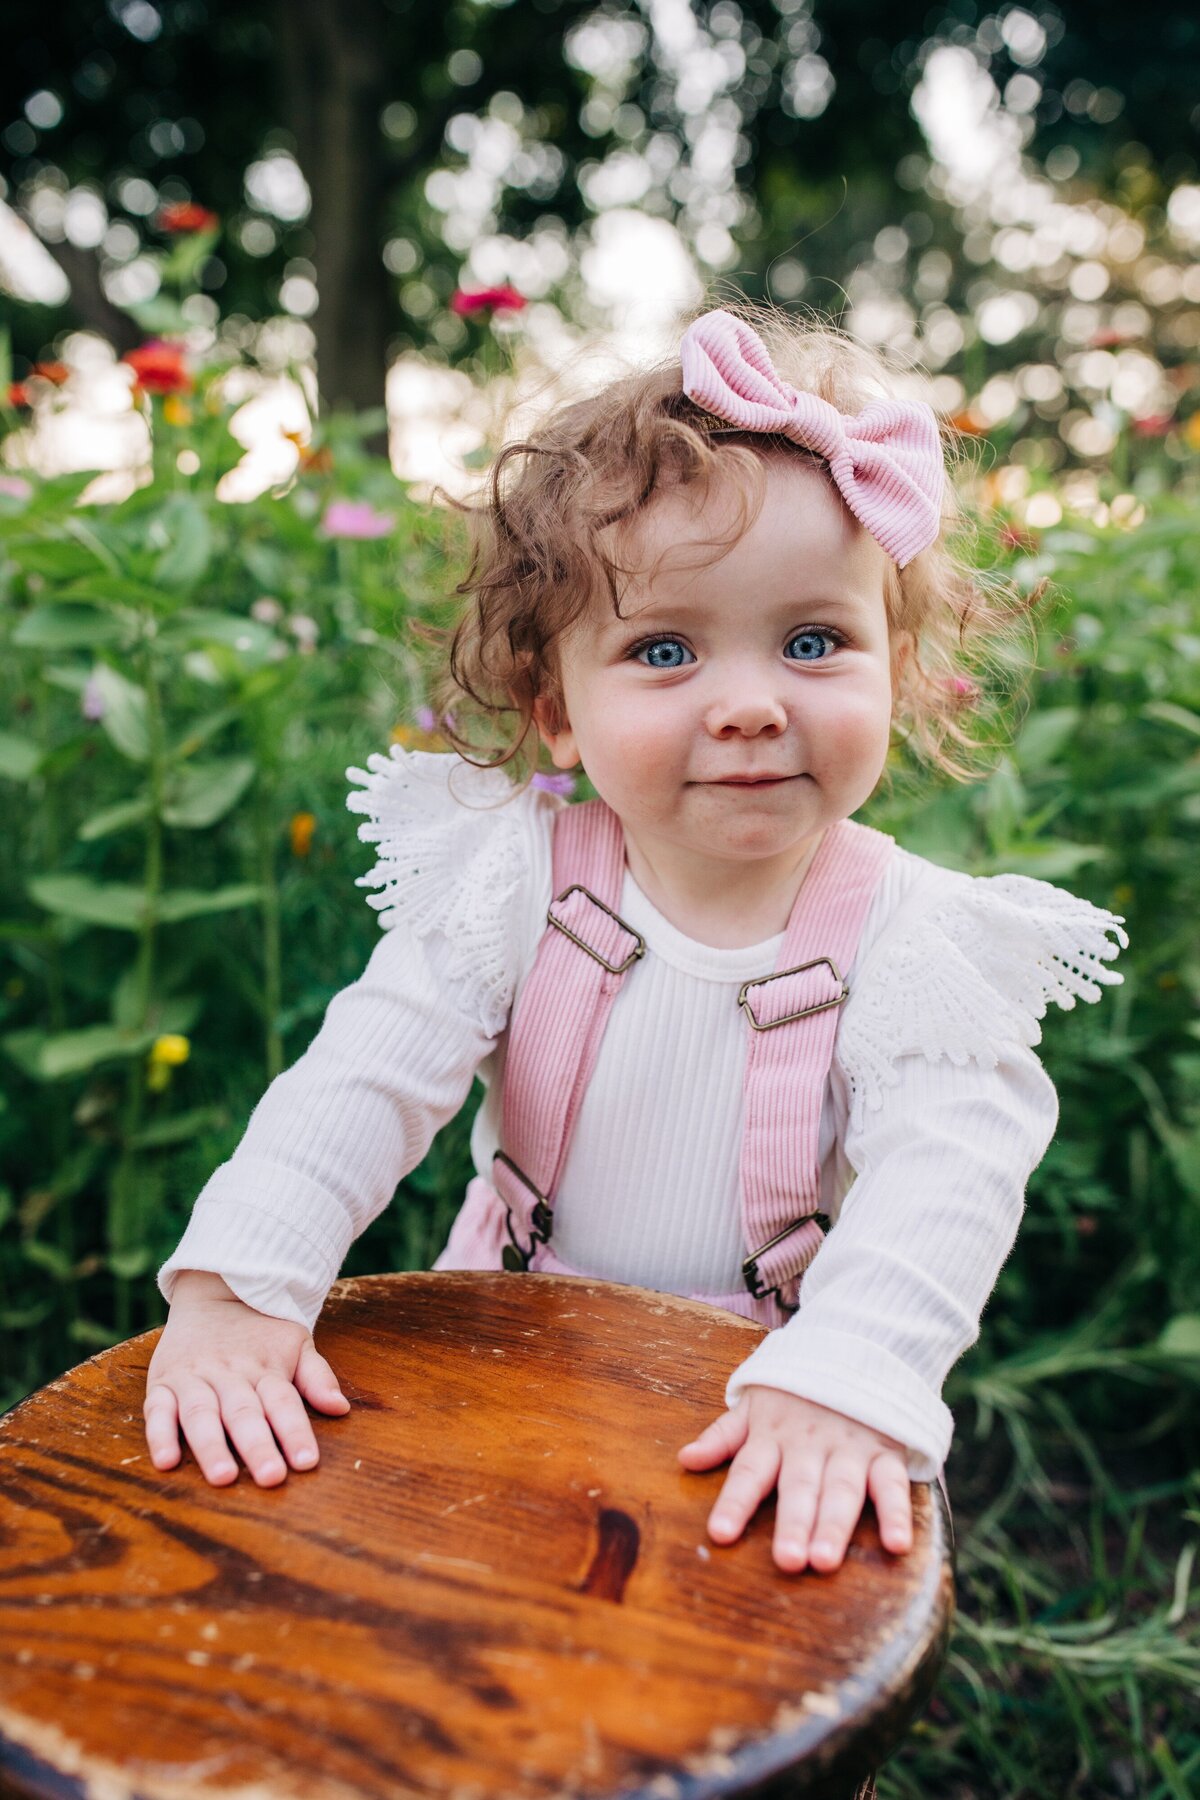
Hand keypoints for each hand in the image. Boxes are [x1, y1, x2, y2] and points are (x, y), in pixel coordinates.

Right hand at [143, 1271, 350, 1486]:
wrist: (217, 1288)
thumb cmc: (262, 1329)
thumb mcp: (296, 1342)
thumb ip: (317, 1376)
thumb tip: (341, 1407)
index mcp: (266, 1368)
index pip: (283, 1402)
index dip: (295, 1432)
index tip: (306, 1463)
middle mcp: (230, 1374)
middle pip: (244, 1413)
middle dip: (257, 1446)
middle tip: (270, 1477)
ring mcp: (194, 1377)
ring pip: (201, 1413)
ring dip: (211, 1446)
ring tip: (222, 1477)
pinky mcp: (163, 1381)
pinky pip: (158, 1408)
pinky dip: (160, 1434)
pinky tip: (166, 1461)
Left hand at [677, 1386, 911, 1573]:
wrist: (854, 1348)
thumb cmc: (795, 1390)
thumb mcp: (754, 1405)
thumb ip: (723, 1435)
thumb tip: (685, 1459)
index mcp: (773, 1435)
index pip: (749, 1473)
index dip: (735, 1503)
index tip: (721, 1534)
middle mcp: (809, 1444)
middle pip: (799, 1487)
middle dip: (794, 1524)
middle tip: (787, 1561)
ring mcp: (849, 1448)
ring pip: (842, 1488)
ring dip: (834, 1524)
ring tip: (825, 1560)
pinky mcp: (885, 1451)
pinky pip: (892, 1483)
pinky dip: (897, 1513)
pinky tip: (897, 1544)